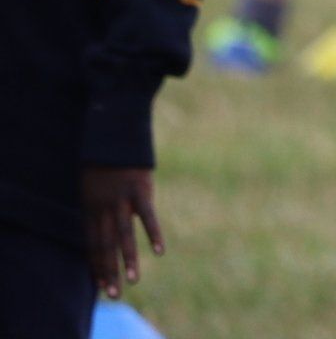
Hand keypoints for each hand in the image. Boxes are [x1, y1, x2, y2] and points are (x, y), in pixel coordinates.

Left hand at [80, 166, 163, 299]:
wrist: (113, 128)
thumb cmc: (105, 154)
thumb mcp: (93, 181)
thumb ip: (100, 203)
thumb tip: (106, 221)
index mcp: (90, 205)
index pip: (91, 243)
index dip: (95, 265)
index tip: (101, 285)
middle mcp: (102, 206)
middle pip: (104, 244)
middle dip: (108, 271)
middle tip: (113, 294)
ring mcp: (120, 198)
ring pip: (122, 235)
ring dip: (127, 259)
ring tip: (132, 280)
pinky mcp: (140, 189)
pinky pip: (147, 215)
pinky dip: (153, 234)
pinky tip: (159, 251)